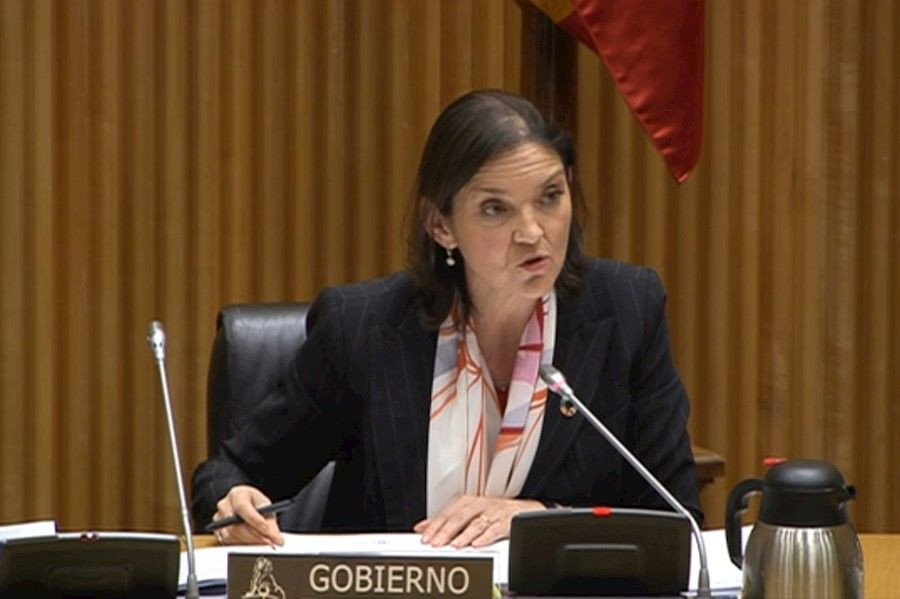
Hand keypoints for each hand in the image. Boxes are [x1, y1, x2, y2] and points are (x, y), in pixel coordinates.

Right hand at [212, 485, 284, 545]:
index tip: (267, 531)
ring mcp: (219, 519)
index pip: (243, 507)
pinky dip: (242, 545)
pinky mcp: (218, 531)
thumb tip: (277, 540)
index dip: (255, 520)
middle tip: (269, 543)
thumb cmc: (255, 503)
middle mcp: (224, 506)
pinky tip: (253, 545)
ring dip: (249, 542)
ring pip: (231, 536)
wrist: (245, 503)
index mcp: (237, 494)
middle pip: (235, 525)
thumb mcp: (266, 508)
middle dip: (254, 536)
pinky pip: (228, 541)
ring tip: (263, 544)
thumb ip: (271, 524)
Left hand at [413, 495, 543, 548]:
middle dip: (446, 531)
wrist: (524, 510)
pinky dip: (486, 537)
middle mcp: (479, 504)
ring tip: (455, 545)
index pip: (448, 513)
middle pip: (460, 517)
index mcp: (468, 502)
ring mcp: (493, 512)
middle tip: (436, 543)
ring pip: (476, 523)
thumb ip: (446, 521)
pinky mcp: (506, 521)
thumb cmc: (493, 512)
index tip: (425, 536)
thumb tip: (422, 526)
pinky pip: (495, 529)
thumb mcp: (468, 514)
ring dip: (464, 535)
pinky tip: (478, 544)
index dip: (435, 525)